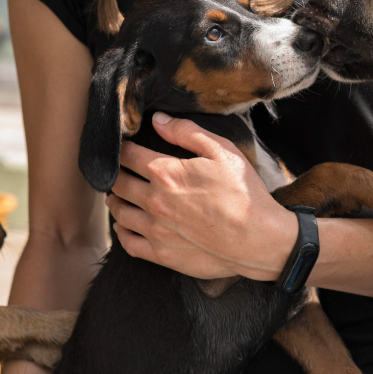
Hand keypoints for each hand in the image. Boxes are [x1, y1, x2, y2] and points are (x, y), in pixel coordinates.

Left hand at [107, 112, 297, 280]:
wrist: (258, 239)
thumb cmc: (243, 193)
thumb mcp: (222, 151)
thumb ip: (187, 132)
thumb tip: (158, 120)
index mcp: (165, 173)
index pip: (128, 156)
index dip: (122, 149)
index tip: (122, 148)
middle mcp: (154, 201)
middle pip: (119, 184)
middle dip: (115, 175)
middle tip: (116, 172)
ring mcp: (155, 230)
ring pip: (119, 213)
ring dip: (115, 202)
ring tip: (117, 197)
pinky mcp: (161, 254)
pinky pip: (128, 243)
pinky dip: (121, 232)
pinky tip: (124, 226)